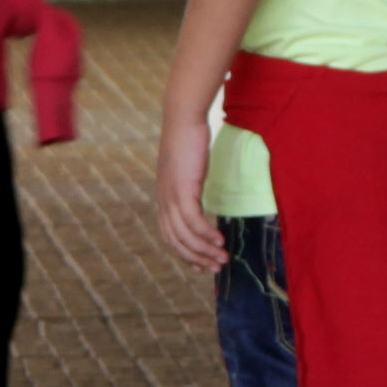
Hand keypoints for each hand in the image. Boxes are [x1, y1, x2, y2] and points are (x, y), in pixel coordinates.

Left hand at [152, 112, 222, 275]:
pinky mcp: (182, 189)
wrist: (183, 119)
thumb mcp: (187, 170)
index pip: (169, 237)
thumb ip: (189, 186)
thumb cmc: (188, 140)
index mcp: (163, 199)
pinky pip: (194, 221)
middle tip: (216, 267)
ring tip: (223, 258)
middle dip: (196, 258)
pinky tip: (220, 239)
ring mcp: (170, 196)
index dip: (185, 255)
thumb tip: (200, 197)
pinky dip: (206, 234)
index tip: (202, 265)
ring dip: (204, 250)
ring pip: (185, 235)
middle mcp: (163, 201)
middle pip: (176, 242)